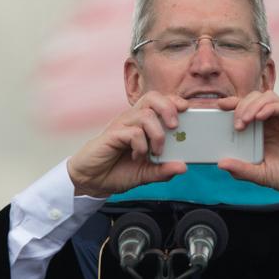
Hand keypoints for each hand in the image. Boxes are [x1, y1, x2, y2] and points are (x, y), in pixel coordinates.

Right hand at [66, 92, 189, 197]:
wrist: (92, 181)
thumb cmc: (117, 171)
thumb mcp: (146, 174)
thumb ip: (164, 170)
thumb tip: (184, 167)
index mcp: (141, 123)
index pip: (159, 101)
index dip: (173, 101)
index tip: (187, 110)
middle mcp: (132, 120)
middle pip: (152, 97)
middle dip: (168, 108)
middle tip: (175, 127)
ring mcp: (121, 125)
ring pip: (145, 115)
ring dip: (157, 135)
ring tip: (155, 152)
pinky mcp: (112, 135)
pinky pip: (133, 132)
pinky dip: (141, 146)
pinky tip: (137, 157)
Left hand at [216, 91, 278, 198]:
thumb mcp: (261, 175)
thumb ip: (242, 170)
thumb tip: (221, 164)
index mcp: (261, 131)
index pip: (244, 110)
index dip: (232, 105)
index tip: (218, 107)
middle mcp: (272, 122)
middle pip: (253, 99)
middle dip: (240, 106)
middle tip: (236, 124)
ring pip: (266, 97)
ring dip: (253, 105)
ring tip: (246, 121)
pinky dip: (269, 107)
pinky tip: (260, 117)